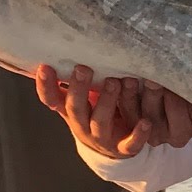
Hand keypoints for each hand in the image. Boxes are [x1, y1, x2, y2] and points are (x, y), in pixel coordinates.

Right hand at [34, 64, 191, 158]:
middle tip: (83, 69)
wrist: (114, 147)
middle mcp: (82, 126)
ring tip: (116, 82)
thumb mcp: (85, 96)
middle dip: (78, 89)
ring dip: (107, 103)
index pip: (51, 99)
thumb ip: (77, 78)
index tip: (45, 67)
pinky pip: (131, 144)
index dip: (46, 86)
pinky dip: (138, 134)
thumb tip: (67, 42)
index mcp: (71, 111)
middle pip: (76, 109)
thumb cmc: (98, 110)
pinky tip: (146, 122)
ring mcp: (103, 138)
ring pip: (101, 123)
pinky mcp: (124, 148)